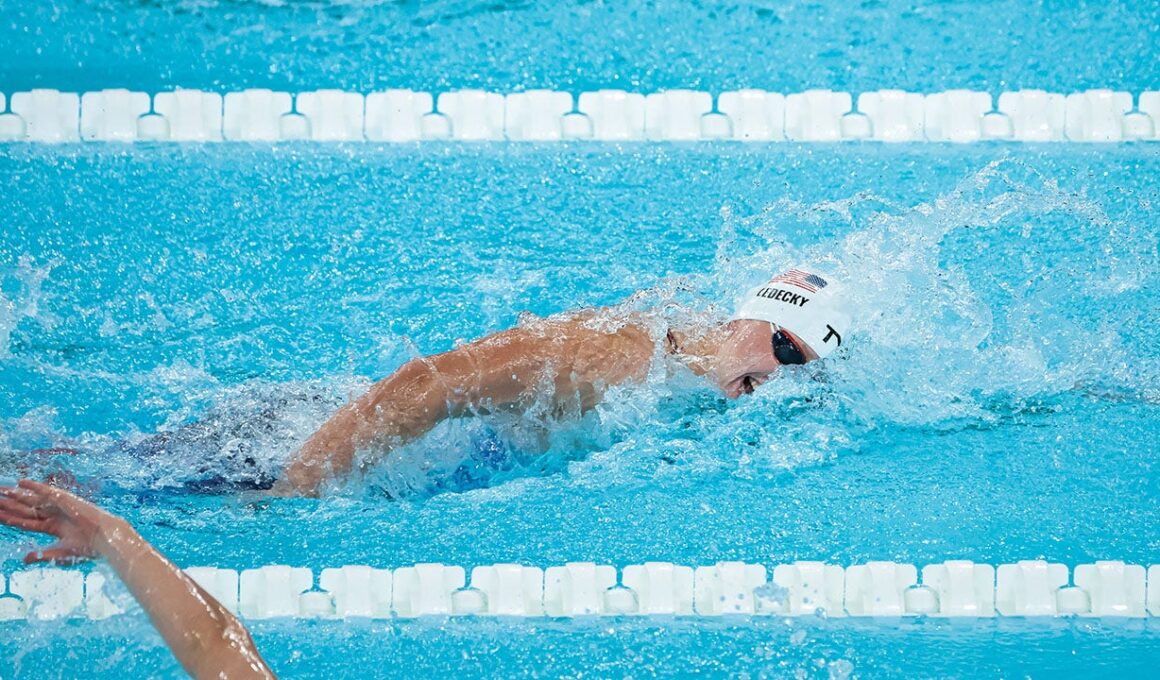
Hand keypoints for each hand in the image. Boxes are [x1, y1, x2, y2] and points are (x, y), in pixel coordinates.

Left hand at [0, 479, 119, 564]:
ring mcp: (58, 507)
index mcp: (54, 528)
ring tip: (1, 490)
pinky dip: (33, 486)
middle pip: (26, 509)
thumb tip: (24, 559)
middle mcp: (54, 515)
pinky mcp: (64, 500)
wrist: (103, 538)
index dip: (11, 519)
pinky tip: (20, 482)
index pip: (27, 522)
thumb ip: (41, 554)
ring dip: (16, 495)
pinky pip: (45, 490)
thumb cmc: (86, 549)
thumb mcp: (59, 554)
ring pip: (32, 500)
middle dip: (9, 505)